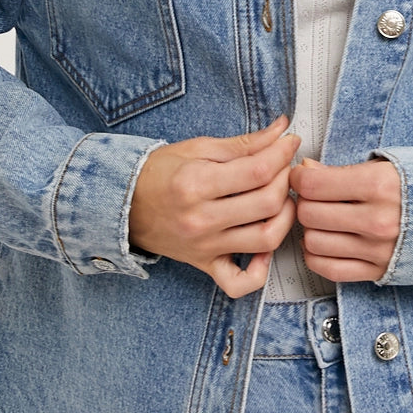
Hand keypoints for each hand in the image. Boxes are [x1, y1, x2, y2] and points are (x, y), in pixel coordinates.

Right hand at [127, 116, 299, 297]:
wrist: (123, 203)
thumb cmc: (158, 172)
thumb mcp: (198, 147)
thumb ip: (243, 143)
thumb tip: (280, 130)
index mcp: (197, 183)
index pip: (258, 170)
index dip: (282, 153)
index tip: (289, 143)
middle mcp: (202, 218)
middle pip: (266, 203)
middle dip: (285, 180)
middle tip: (284, 168)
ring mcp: (205, 246)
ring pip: (265, 240)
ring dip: (285, 218)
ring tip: (281, 201)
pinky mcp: (205, 264)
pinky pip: (238, 282)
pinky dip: (259, 271)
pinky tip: (264, 249)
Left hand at [289, 158, 400, 282]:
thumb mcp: (387, 165)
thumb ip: (343, 170)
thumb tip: (306, 171)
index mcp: (379, 185)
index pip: (313, 185)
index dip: (298, 179)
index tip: (301, 177)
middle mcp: (377, 220)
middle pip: (309, 214)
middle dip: (304, 203)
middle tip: (313, 197)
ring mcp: (377, 250)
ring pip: (313, 243)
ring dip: (310, 230)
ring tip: (322, 219)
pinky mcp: (379, 271)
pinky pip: (330, 269)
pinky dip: (317, 256)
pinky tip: (325, 242)